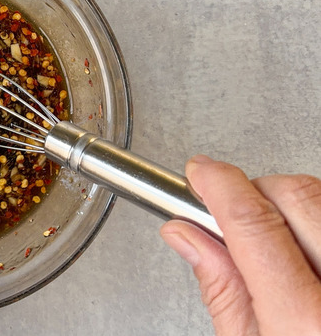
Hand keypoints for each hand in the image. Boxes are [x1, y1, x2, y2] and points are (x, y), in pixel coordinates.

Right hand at [161, 155, 320, 334]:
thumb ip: (221, 287)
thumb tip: (187, 234)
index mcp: (305, 325)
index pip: (253, 224)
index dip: (218, 187)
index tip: (201, 174)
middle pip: (298, 196)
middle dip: (254, 191)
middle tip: (230, 211)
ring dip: (292, 207)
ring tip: (276, 244)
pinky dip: (319, 224)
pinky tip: (308, 253)